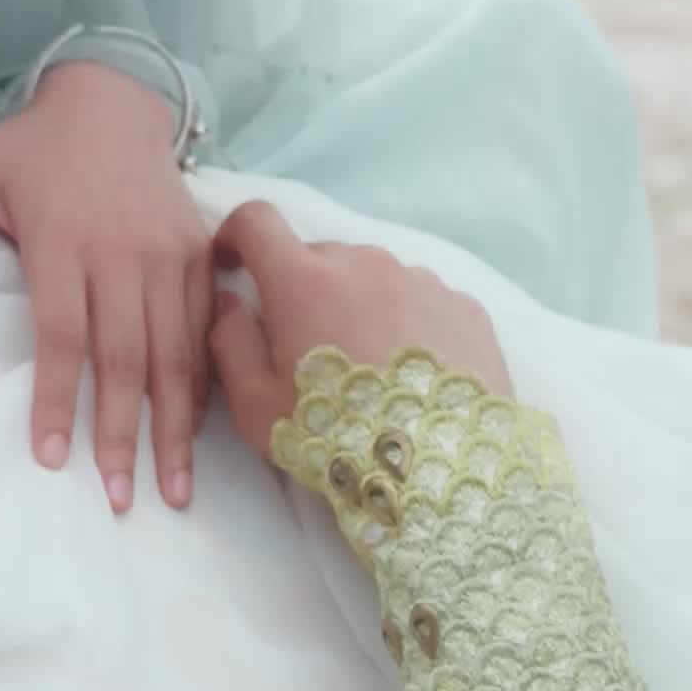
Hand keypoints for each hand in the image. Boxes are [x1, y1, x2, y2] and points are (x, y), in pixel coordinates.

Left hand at [0, 63, 213, 510]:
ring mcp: (167, 256)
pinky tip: (196, 430)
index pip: (61, 336)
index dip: (55, 399)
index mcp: (63, 240)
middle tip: (119, 499)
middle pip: (125, 359)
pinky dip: (201, 382)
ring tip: (173, 489)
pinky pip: (201, 330)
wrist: (112, 102)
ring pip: (175, 354)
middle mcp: (122, 254)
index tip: (48, 456)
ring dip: (175, 426)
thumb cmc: (31, 149)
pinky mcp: (196, 255)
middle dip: (122, 435)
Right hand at [209, 198, 512, 462]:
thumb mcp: (256, 407)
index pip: (257, 221)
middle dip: (304, 289)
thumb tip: (229, 302)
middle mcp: (362, 263)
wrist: (439, 469)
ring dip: (359, 305)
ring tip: (370, 367)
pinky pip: (421, 300)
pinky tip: (411, 374)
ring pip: (372, 277)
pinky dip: (408, 323)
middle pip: (318, 256)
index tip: (235, 263)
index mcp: (303, 280)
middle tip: (310, 347)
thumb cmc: (337, 439)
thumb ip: (229, 343)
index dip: (237, 235)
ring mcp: (418, 279)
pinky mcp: (462, 304)